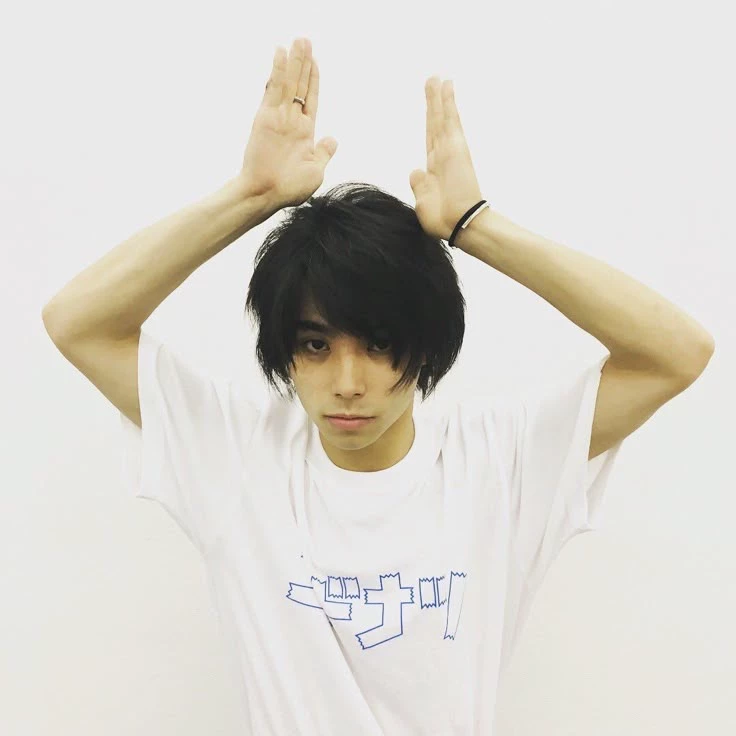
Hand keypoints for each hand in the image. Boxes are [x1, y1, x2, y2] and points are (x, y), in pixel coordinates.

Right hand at [236, 38, 337, 207]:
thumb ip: (323, 152)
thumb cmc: (290, 188)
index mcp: (304, 132)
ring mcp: (278, 117)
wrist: (267, 194)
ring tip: (299, 41)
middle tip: (305, 40)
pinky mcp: (265, 116)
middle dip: (303, 63)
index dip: (313, 80)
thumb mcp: (315, 170)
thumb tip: (332, 140)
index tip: (315, 62)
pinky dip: (278, 70)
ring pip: (288, 82)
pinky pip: (273, 88)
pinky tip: (280, 52)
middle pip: (299, 85)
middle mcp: (291, 121)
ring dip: (294, 61)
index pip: (310, 99)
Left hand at [409, 77, 483, 243]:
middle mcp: (442, 156)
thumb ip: (419, 185)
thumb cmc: (442, 220)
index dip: (429, 122)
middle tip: (432, 80)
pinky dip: (448, 101)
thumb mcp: (422, 202)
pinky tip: (447, 85)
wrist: (458, 224)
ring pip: (442, 116)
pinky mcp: (457, 147)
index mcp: (434, 169)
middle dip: (433, 102)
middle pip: (435, 123)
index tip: (429, 108)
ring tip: (437, 77)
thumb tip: (414, 170)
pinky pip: (451, 119)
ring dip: (439, 96)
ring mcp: (450, 149)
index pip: (430, 139)